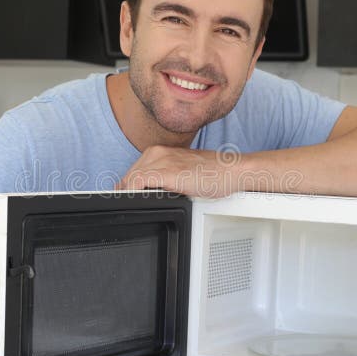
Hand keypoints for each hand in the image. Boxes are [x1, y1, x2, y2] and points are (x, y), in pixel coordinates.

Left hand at [117, 145, 248, 197]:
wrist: (230, 171)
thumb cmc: (211, 174)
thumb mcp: (180, 173)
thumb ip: (163, 178)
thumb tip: (148, 191)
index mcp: (159, 151)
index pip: (133, 170)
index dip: (127, 186)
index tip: (127, 196)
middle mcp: (158, 152)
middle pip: (129, 174)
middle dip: (126, 190)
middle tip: (128, 203)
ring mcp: (162, 160)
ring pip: (131, 178)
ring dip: (128, 192)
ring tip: (133, 204)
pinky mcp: (167, 171)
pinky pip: (139, 181)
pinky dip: (133, 192)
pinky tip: (137, 200)